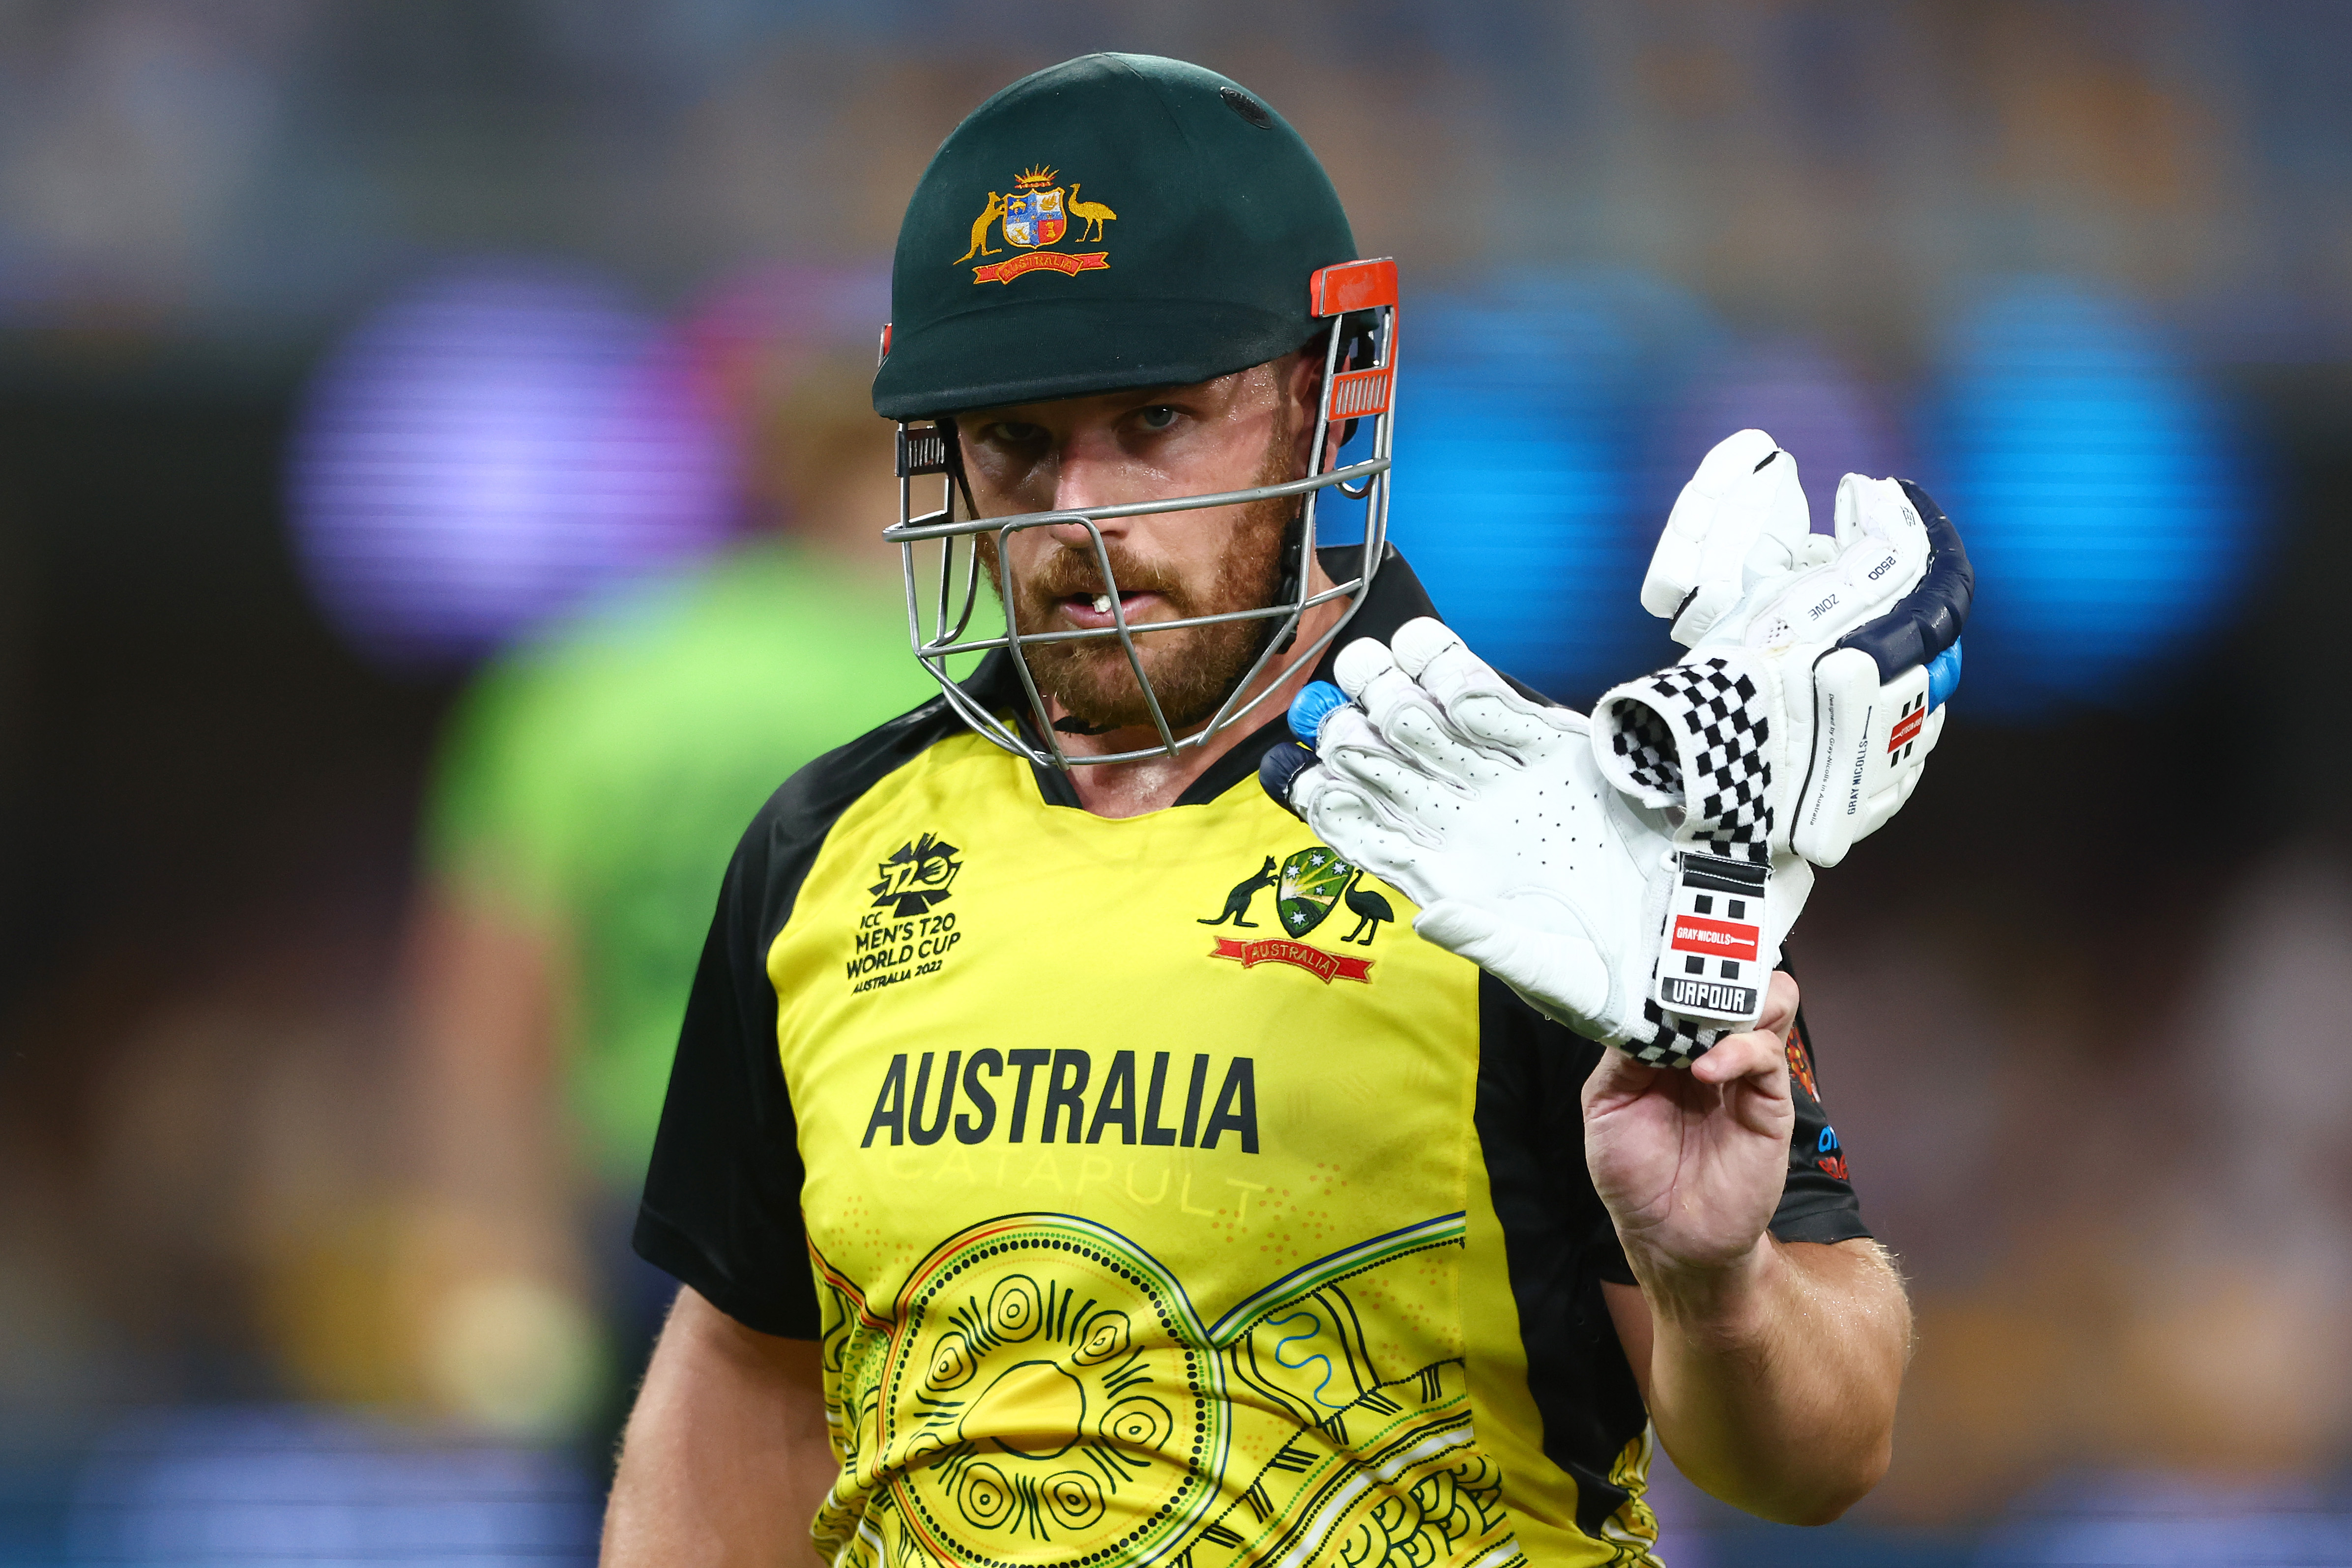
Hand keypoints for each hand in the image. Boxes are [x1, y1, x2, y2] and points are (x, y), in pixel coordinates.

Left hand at [1270, 617, 1675, 1051]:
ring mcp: (1507, 783)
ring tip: (1368, 666)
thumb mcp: (1545, 971)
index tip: (1306, 774)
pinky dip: (1461, 678)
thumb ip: (1485, 940)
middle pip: (1390, 769)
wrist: (1686, 947)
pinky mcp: (1558, 753)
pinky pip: (1498, 707)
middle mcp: (1466, 824)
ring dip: (1395, 695)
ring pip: (1432, 728)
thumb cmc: (1606, 975)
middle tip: (1331, 709)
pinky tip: (1425, 654)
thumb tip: (1429, 918)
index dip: (1332, 802)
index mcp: (1446, 877)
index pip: (1368, 834)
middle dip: (1354, 735)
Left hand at [1582, 970, 1798, 1284]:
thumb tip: (1636, 1002)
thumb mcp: (1607, 1105)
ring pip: (1768, 1002)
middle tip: (1686, 965)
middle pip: (1735, 978)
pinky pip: (1766, 1056)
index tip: (1659, 941)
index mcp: (1668, 1042)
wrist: (1669, 1238)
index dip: (1674, 961)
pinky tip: (1704, 1070)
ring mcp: (1743, 1071)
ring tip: (1701, 1012)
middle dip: (1714, 963)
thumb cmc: (1633, 1174)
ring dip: (1737, 996)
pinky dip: (1738, 1050)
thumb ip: (1625, 1052)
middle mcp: (1709, 1047)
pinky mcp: (1769, 1101)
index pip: (1683, 982)